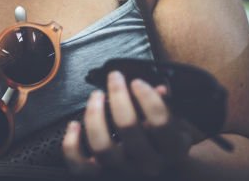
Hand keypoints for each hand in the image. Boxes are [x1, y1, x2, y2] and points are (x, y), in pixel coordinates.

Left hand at [61, 71, 196, 176]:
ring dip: (94, 115)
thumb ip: (167, 107)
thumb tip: (160, 88)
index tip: (136, 82)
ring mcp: (123, 172)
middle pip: (128, 127)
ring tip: (96, 96)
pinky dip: (72, 145)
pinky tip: (74, 125)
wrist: (163, 176)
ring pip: (102, 146)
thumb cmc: (163, 145)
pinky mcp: (100, 177)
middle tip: (115, 78)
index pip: (160, 122)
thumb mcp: (177, 127)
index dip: (147, 97)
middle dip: (118, 96)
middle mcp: (147, 164)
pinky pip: (79, 166)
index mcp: (170, 150)